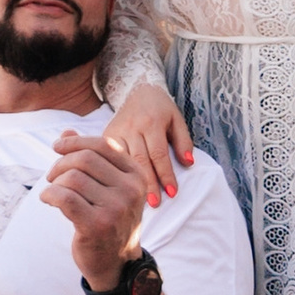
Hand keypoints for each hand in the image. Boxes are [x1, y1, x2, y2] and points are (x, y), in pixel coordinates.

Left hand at [39, 133, 149, 291]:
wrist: (117, 263)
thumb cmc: (109, 220)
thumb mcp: (109, 187)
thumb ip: (91, 158)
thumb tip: (66, 133)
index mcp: (137, 175)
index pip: (103, 145)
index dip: (75, 142)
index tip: (57, 147)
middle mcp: (131, 190)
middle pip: (85, 158)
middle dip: (61, 163)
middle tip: (52, 176)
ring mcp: (116, 208)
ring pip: (73, 177)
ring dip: (55, 182)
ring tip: (53, 191)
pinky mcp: (97, 225)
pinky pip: (65, 197)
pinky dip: (50, 195)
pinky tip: (47, 200)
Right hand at [107, 85, 192, 207]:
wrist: (137, 90)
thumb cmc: (160, 109)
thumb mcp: (177, 120)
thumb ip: (183, 141)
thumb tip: (188, 163)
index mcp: (152, 122)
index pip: (159, 154)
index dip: (166, 175)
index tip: (172, 193)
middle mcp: (132, 127)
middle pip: (140, 160)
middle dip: (148, 183)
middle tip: (154, 203)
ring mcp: (116, 131)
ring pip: (123, 161)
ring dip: (130, 181)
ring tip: (137, 200)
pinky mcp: (106, 135)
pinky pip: (109, 157)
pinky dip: (115, 173)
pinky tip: (119, 187)